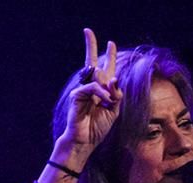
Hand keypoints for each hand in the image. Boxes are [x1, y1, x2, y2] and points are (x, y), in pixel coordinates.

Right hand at [56, 28, 121, 157]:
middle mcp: (91, 87)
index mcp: (101, 91)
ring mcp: (82, 90)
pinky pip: (92, 88)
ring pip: (97, 77)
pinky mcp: (76, 95)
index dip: (109, 57)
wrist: (86, 141)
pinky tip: (105, 101)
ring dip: (107, 88)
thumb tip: (114, 80)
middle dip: (90, 46)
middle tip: (87, 30)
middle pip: (91, 63)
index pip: (105, 70)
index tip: (111, 43)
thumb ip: (116, 95)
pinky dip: (101, 93)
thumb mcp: (114, 110)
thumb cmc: (98, 127)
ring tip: (108, 102)